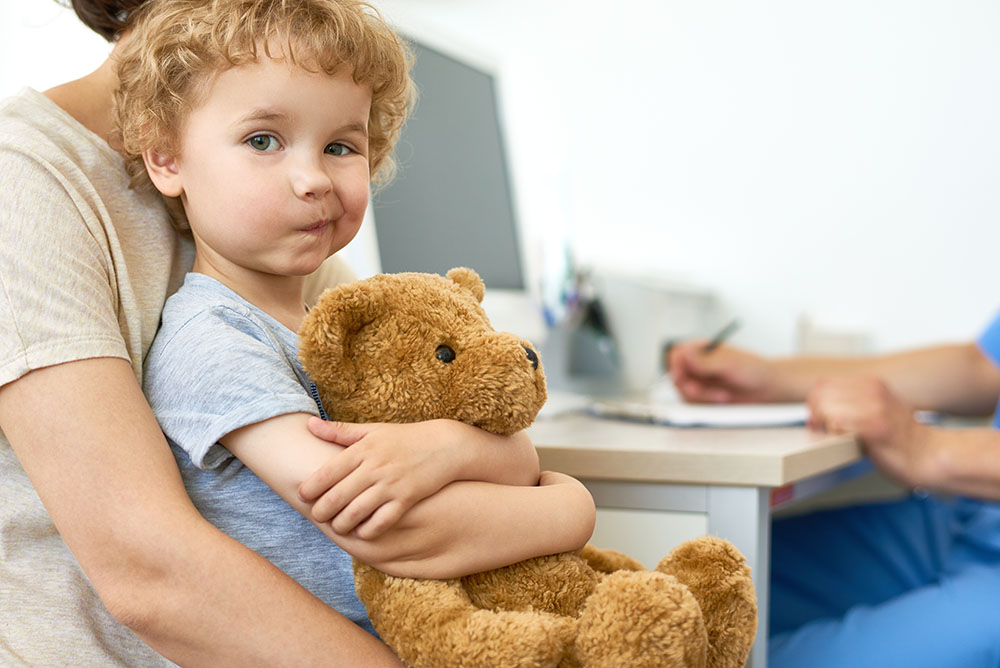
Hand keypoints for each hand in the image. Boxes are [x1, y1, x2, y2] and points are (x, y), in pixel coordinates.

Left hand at [298, 418, 470, 538]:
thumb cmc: (405, 438)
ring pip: (355, 513)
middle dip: (321, 511)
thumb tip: (309, 424)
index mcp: (363, 449)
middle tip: (317, 516)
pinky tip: (362, 531)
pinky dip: (367, 531)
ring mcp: (391, 484)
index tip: (302, 495)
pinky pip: (381, 522)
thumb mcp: (373, 430)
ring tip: (337, 526)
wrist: (446, 446)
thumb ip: (340, 431)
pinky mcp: (407, 499)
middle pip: (337, 496)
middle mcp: (375, 467)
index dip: (310, 488)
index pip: (327, 472)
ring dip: (341, 524)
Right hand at [668, 341, 772, 402]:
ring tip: (721, 395)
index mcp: (702, 350)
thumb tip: (685, 354)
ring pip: (684, 391)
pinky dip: (706, 403)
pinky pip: (694, 403)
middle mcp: (698, 365)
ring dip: (701, 396)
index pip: (677, 354)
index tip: (682, 375)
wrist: (767, 388)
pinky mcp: (705, 397)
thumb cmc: (753, 370)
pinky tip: (721, 399)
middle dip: (688, 385)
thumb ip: (705, 361)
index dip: (676, 366)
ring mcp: (700, 381)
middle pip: (677, 375)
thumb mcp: (729, 363)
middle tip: (700, 390)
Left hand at [807, 376, 935, 487]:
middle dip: (814, 413)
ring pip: (826, 407)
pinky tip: (844, 441)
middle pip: (820, 394)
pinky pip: (838, 423)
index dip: (813, 402)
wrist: (931, 456)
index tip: (817, 418)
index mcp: (871, 383)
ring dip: (823, 424)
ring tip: (833, 435)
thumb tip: (818, 404)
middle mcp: (873, 391)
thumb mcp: (877, 408)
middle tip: (819, 429)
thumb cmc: (901, 438)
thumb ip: (853, 402)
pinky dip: (834, 433)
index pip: (823, 383)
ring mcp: (875, 408)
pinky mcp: (876, 428)